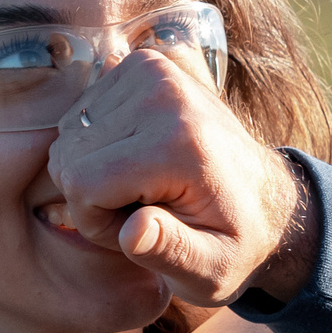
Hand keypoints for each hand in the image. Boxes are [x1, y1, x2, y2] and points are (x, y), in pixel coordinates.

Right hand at [46, 49, 319, 307]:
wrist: (264, 196)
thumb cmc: (234, 241)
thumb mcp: (210, 268)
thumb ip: (171, 252)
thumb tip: (132, 232)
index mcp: (178, 143)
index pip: (82, 183)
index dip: (97, 223)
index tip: (138, 232)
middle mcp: (163, 93)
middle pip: (67, 158)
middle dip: (92, 198)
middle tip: (143, 213)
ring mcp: (152, 70)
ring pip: (69, 135)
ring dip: (93, 171)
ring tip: (143, 189)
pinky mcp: (142, 64)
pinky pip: (81, 114)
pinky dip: (98, 144)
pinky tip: (136, 160)